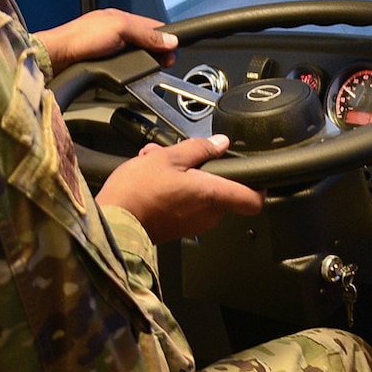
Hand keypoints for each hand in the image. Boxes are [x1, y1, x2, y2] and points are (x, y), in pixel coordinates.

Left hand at [36, 9, 176, 71]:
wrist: (56, 58)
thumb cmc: (80, 38)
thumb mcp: (120, 29)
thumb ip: (146, 34)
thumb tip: (170, 40)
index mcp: (120, 18)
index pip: (152, 27)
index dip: (165, 39)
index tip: (172, 52)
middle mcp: (115, 32)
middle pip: (145, 42)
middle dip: (156, 53)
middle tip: (163, 64)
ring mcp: (107, 48)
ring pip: (135, 56)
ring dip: (143, 63)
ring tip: (149, 70)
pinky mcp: (101, 63)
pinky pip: (123, 67)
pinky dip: (130, 71)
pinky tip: (130, 75)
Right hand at [96, 134, 264, 241]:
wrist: (111, 224)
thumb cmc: (138, 192)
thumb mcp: (168, 157)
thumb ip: (198, 148)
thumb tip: (220, 143)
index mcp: (213, 195)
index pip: (253, 200)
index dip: (259, 187)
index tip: (254, 174)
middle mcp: (208, 215)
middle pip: (221, 190)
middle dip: (203, 170)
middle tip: (182, 156)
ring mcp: (192, 224)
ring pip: (198, 194)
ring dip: (182, 176)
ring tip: (156, 162)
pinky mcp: (176, 229)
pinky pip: (182, 204)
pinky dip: (171, 189)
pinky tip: (149, 177)